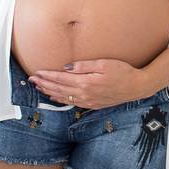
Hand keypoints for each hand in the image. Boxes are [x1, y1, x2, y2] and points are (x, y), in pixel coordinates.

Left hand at [27, 58, 148, 109]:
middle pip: (59, 89)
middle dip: (44, 84)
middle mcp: (84, 94)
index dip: (48, 76)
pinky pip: (72, 103)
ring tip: (39, 88)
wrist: (136, 87)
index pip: (61, 79)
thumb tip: (66, 67)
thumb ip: (84, 65)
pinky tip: (56, 97)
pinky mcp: (92, 104)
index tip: (37, 72)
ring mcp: (88, 101)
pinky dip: (61, 100)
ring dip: (50, 92)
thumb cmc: (123, 72)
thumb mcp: (104, 64)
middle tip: (32, 79)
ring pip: (63, 98)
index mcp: (86, 83)